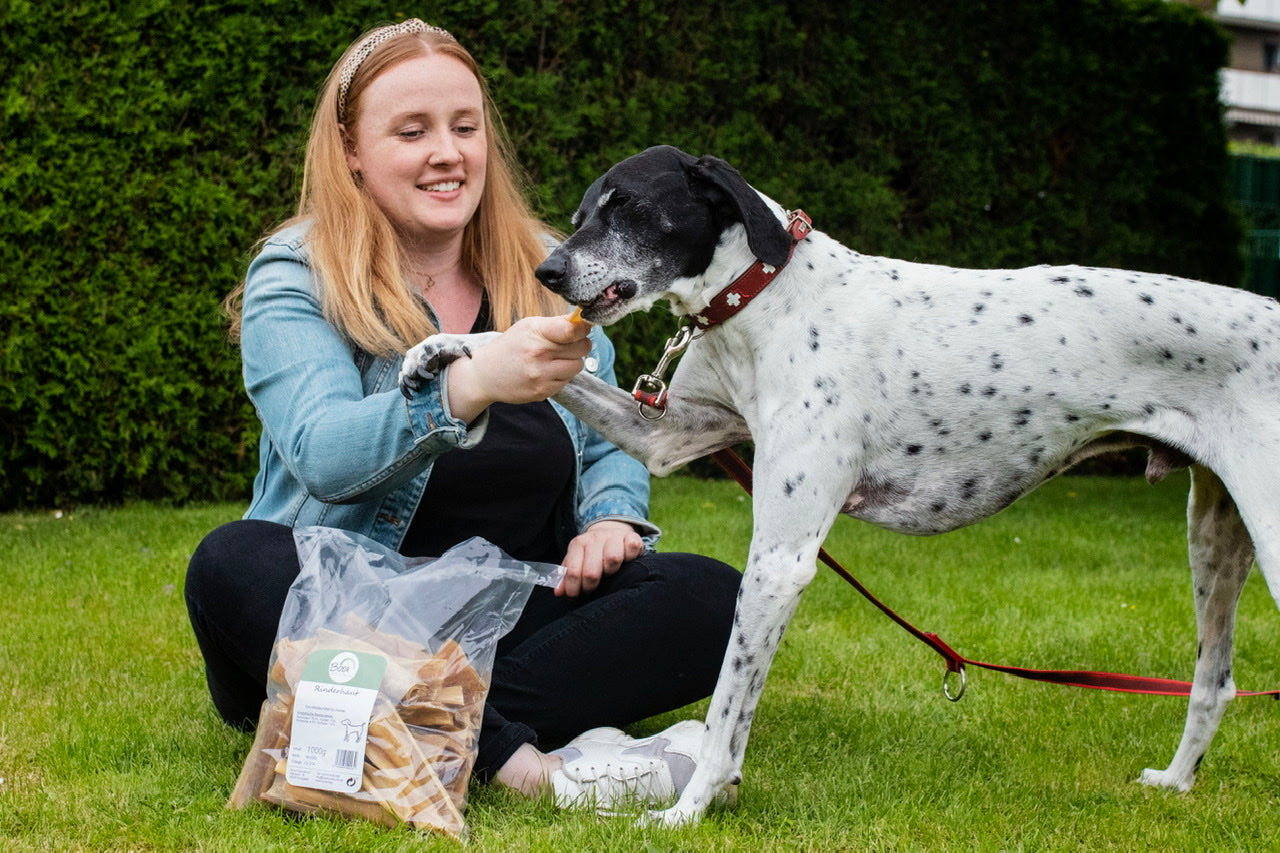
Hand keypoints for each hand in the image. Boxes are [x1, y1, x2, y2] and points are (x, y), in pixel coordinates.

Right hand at [445, 315, 590, 421]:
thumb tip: (583, 319)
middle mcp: (539, 354)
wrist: (485, 374)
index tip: (582, 327)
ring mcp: (541, 375)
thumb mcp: (529, 326)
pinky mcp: (542, 392)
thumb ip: (557, 323)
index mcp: (536, 333)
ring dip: (572, 361)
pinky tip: (547, 371)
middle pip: (582, 347)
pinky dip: (562, 375)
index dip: (583, 327)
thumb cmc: (510, 346)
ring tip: (556, 358)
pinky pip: (567, 381)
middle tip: (568, 343)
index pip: (572, 330)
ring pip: (578, 365)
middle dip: (579, 344)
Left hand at [556, 520, 644, 596]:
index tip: (576, 594)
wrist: (610, 532)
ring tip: (609, 572)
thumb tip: (559, 592)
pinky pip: (631, 548)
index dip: (574, 588)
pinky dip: (630, 557)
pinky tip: (626, 561)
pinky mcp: (631, 536)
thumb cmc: (592, 552)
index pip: (573, 571)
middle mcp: (595, 538)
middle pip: (591, 571)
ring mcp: (614, 536)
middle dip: (590, 585)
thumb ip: (567, 576)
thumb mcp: (576, 560)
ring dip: (611, 571)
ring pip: (613, 559)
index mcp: (578, 544)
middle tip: (591, 587)